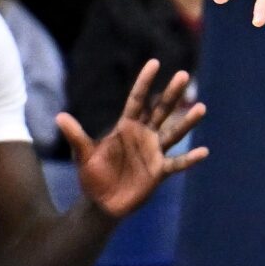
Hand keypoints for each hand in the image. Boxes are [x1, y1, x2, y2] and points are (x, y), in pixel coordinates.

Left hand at [54, 61, 207, 214]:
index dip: (145, 82)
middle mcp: (143, 136)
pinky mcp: (159, 171)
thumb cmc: (92, 175)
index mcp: (125, 127)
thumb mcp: (82, 154)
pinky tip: (204, 152)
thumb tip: (60, 117)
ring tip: (201, 108)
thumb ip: (76, 136)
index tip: (154, 63)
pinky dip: (190, 159)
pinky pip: (177, 163)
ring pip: (173, 133)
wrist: (101, 202)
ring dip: (187, 121)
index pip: (137, 100)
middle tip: (183, 74)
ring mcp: (154, 152)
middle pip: (160, 110)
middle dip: (171, 93)